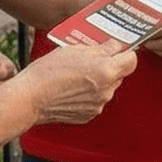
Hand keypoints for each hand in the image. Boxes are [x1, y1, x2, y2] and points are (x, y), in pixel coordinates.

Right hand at [16, 36, 136, 123]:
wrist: (30, 99)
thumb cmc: (49, 72)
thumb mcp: (75, 50)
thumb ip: (101, 48)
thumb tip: (115, 46)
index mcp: (106, 71)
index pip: (132, 60)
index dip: (125, 53)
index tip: (117, 50)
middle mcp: (106, 91)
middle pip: (119, 74)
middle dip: (109, 66)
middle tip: (89, 61)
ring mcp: (98, 105)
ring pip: (107, 87)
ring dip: (98, 81)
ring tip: (75, 76)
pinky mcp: (88, 115)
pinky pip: (96, 100)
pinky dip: (88, 94)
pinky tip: (71, 89)